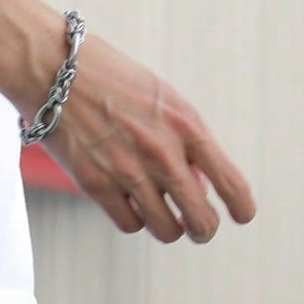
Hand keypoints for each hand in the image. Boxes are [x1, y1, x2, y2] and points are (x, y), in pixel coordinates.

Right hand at [36, 34, 255, 243]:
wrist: (61, 72)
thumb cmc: (117, 84)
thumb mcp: (164, 101)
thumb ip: (186, 141)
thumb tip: (200, 187)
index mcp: (187, 125)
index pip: (230, 181)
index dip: (241, 207)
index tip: (242, 215)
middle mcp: (162, 152)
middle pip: (201, 220)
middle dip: (204, 230)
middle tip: (198, 228)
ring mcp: (129, 172)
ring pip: (166, 230)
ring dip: (168, 228)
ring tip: (162, 215)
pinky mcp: (98, 186)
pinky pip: (131, 225)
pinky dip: (134, 219)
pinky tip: (129, 202)